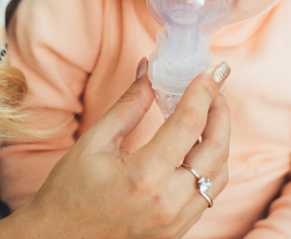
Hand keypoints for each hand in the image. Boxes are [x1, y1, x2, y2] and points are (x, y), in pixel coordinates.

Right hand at [14, 59, 230, 238]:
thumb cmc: (69, 191)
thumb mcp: (94, 141)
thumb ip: (129, 105)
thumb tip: (150, 71)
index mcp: (144, 175)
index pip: (189, 122)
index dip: (205, 90)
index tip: (214, 69)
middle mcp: (167, 202)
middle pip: (216, 149)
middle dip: (221, 112)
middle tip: (215, 89)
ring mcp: (175, 222)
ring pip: (219, 175)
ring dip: (218, 141)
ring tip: (205, 116)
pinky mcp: (176, 232)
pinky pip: (207, 195)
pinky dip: (209, 167)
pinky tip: (194, 148)